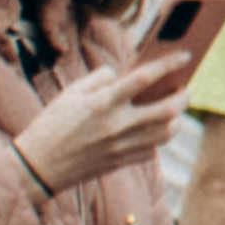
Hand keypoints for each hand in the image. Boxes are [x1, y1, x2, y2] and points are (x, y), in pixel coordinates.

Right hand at [19, 51, 198, 194]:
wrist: (38, 167)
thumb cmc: (51, 125)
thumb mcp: (70, 94)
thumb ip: (98, 79)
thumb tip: (120, 74)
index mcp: (102, 103)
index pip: (144, 78)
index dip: (169, 65)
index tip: (185, 56)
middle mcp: (116, 125)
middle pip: (166, 110)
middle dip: (183, 98)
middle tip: (187, 89)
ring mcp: (121, 146)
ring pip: (165, 133)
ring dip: (176, 120)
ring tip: (175, 110)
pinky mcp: (120, 163)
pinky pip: (152, 151)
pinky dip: (158, 139)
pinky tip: (155, 130)